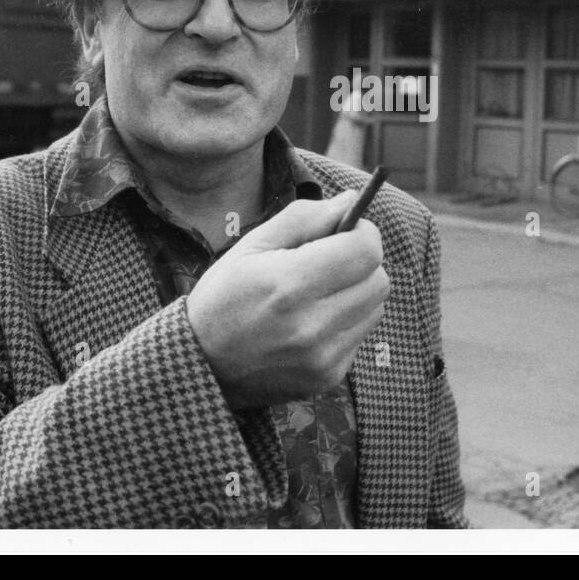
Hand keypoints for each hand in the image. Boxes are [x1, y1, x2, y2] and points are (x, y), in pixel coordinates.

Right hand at [185, 190, 389, 407]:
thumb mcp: (252, 245)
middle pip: (379, 280)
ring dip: (356, 293)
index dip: (362, 232)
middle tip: (330, 261)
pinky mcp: (327, 378)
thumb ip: (305, 218)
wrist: (199, 364)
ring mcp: (322, 357)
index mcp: (289, 284)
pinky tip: (311, 323)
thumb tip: (351, 201)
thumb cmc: (223, 296)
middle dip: (361, 262)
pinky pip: (360, 336)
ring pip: (375, 308)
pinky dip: (345, 323)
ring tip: (317, 294)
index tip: (345, 231)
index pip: (366, 250)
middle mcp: (311, 325)